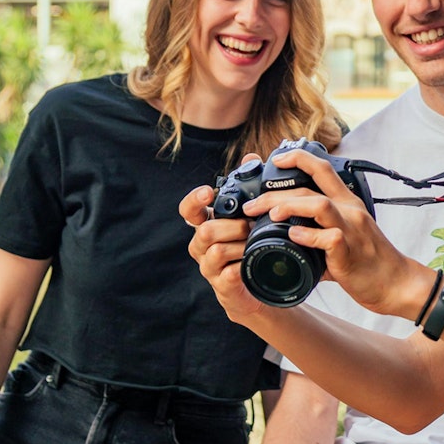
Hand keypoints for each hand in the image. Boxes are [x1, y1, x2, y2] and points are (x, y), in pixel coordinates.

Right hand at [180, 183, 266, 323]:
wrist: (254, 286)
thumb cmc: (247, 245)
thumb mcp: (247, 215)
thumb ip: (247, 187)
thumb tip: (251, 157)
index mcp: (205, 224)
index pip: (188, 210)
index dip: (194, 200)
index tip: (208, 191)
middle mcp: (201, 245)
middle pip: (205, 231)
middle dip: (231, 226)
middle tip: (251, 226)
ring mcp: (209, 266)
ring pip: (216, 250)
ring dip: (239, 245)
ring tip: (255, 243)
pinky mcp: (221, 286)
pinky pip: (227, 275)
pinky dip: (241, 267)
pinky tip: (252, 263)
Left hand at [244, 148, 429, 319]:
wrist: (396, 283)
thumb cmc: (370, 262)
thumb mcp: (345, 238)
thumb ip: (318, 233)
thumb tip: (289, 237)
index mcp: (347, 204)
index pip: (323, 168)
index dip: (298, 158)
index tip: (275, 159)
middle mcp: (350, 210)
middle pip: (310, 187)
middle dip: (275, 193)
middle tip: (252, 205)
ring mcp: (351, 229)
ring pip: (318, 204)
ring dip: (289, 206)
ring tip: (270, 214)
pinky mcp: (350, 251)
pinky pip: (328, 237)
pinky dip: (307, 236)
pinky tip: (293, 238)